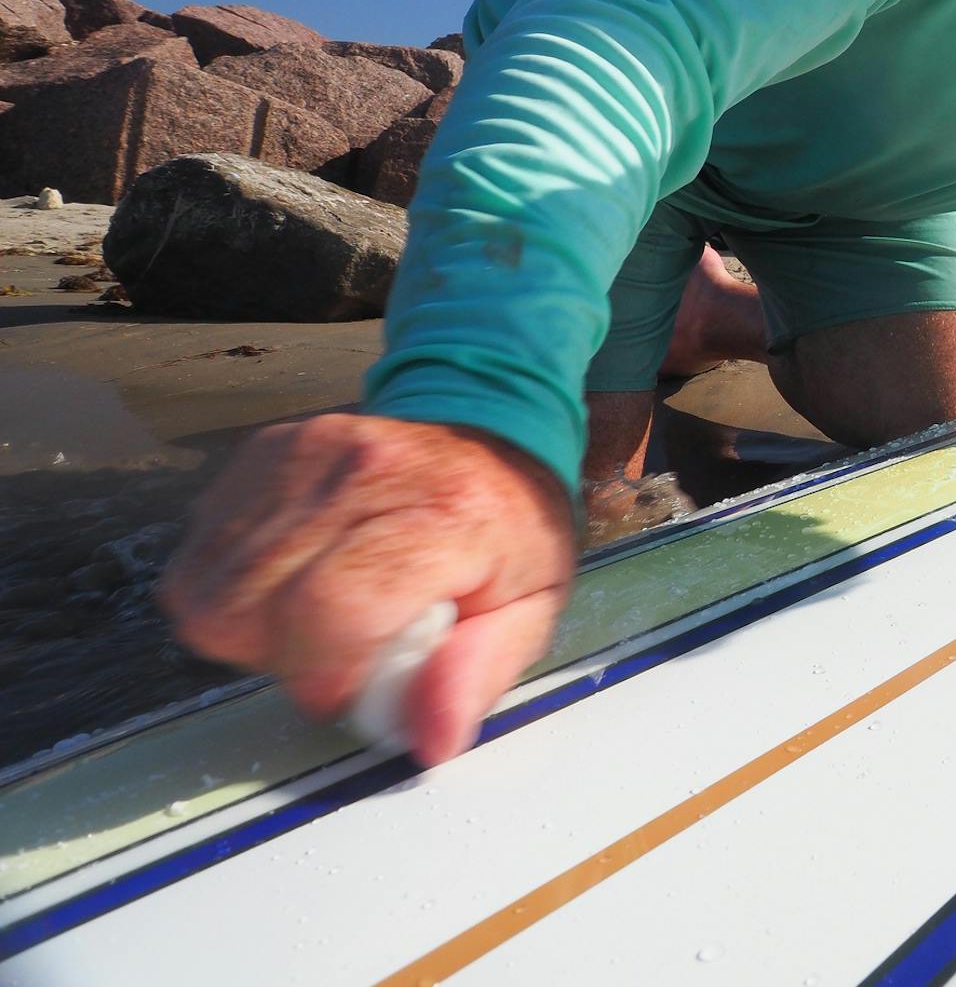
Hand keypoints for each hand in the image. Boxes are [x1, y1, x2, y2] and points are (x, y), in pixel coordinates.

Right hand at [161, 414, 575, 766]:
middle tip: (338, 648)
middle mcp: (367, 471)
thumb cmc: (509, 535)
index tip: (351, 686)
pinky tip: (290, 577)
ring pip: (208, 586)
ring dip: (249, 626)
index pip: (333, 609)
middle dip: (282, 658)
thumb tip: (429, 739)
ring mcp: (305, 451)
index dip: (324, 675)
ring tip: (315, 612)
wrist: (493, 442)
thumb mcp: (529, 613)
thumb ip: (479, 676)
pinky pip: (200, 548)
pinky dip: (230, 583)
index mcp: (447, 515)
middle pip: (250, 606)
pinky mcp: (264, 448)